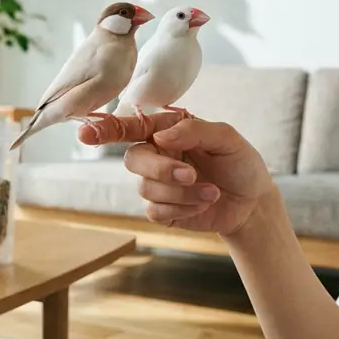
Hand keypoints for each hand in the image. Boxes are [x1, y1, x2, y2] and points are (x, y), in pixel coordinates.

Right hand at [78, 112, 275, 234]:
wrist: (253, 202)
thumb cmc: (240, 163)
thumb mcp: (226, 138)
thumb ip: (194, 130)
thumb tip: (162, 137)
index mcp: (165, 131)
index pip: (129, 127)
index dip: (104, 129)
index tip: (85, 133)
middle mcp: (156, 155)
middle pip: (134, 159)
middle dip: (161, 169)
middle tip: (192, 174)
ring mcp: (156, 184)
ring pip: (146, 188)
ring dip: (182, 192)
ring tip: (211, 191)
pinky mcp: (162, 210)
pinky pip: (155, 211)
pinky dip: (181, 208)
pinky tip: (202, 203)